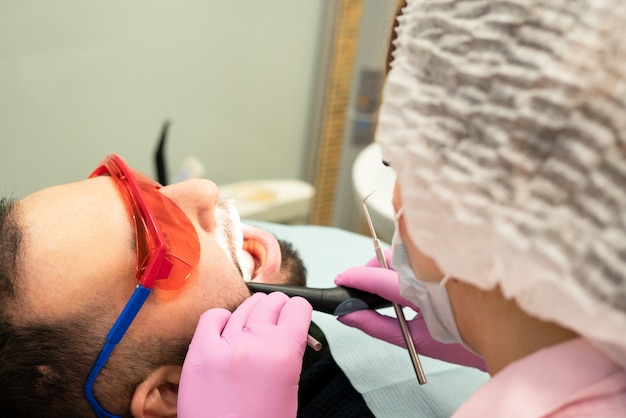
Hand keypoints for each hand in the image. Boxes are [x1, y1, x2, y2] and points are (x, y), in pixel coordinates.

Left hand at [178, 292, 312, 417]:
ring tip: (254, 324)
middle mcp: (254, 344)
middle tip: (278, 317)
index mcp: (284, 354)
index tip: (295, 314)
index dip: (299, 311)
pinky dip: (222, 319)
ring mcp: (224, 346)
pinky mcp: (199, 353)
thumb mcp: (290, 389)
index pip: (298, 308)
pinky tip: (227, 330)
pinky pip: (212, 317)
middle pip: (272, 302)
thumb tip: (287, 329)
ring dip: (254, 312)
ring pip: (245, 306)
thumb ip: (289, 354)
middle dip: (278, 308)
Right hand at [334, 254, 486, 371]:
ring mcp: (445, 260)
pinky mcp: (455, 253)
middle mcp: (436, 272)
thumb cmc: (463, 342)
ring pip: (407, 250)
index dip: (357, 277)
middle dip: (372, 268)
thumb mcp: (414, 340)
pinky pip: (423, 248)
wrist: (508, 335)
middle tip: (363, 284)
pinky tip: (411, 273)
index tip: (341, 279)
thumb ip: (376, 326)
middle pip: (392, 258)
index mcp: (425, 295)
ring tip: (387, 282)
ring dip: (391, 262)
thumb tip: (346, 315)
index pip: (382, 280)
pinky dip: (410, 258)